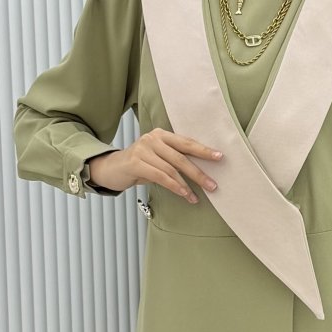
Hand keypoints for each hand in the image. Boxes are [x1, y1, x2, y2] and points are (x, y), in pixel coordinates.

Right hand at [89, 128, 223, 200]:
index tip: (220, 157)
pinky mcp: (135, 163)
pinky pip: (160, 176)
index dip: (204, 150)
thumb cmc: (139, 165)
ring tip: (196, 196)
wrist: (111, 168)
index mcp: (162, 134)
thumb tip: (201, 171)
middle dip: (199, 173)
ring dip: (186, 185)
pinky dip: (174, 187)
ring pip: (171, 169)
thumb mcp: (158, 158)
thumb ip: (174, 159)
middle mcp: (153, 139)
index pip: (187, 142)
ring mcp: (143, 149)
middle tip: (213, 185)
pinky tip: (184, 194)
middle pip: (181, 157)